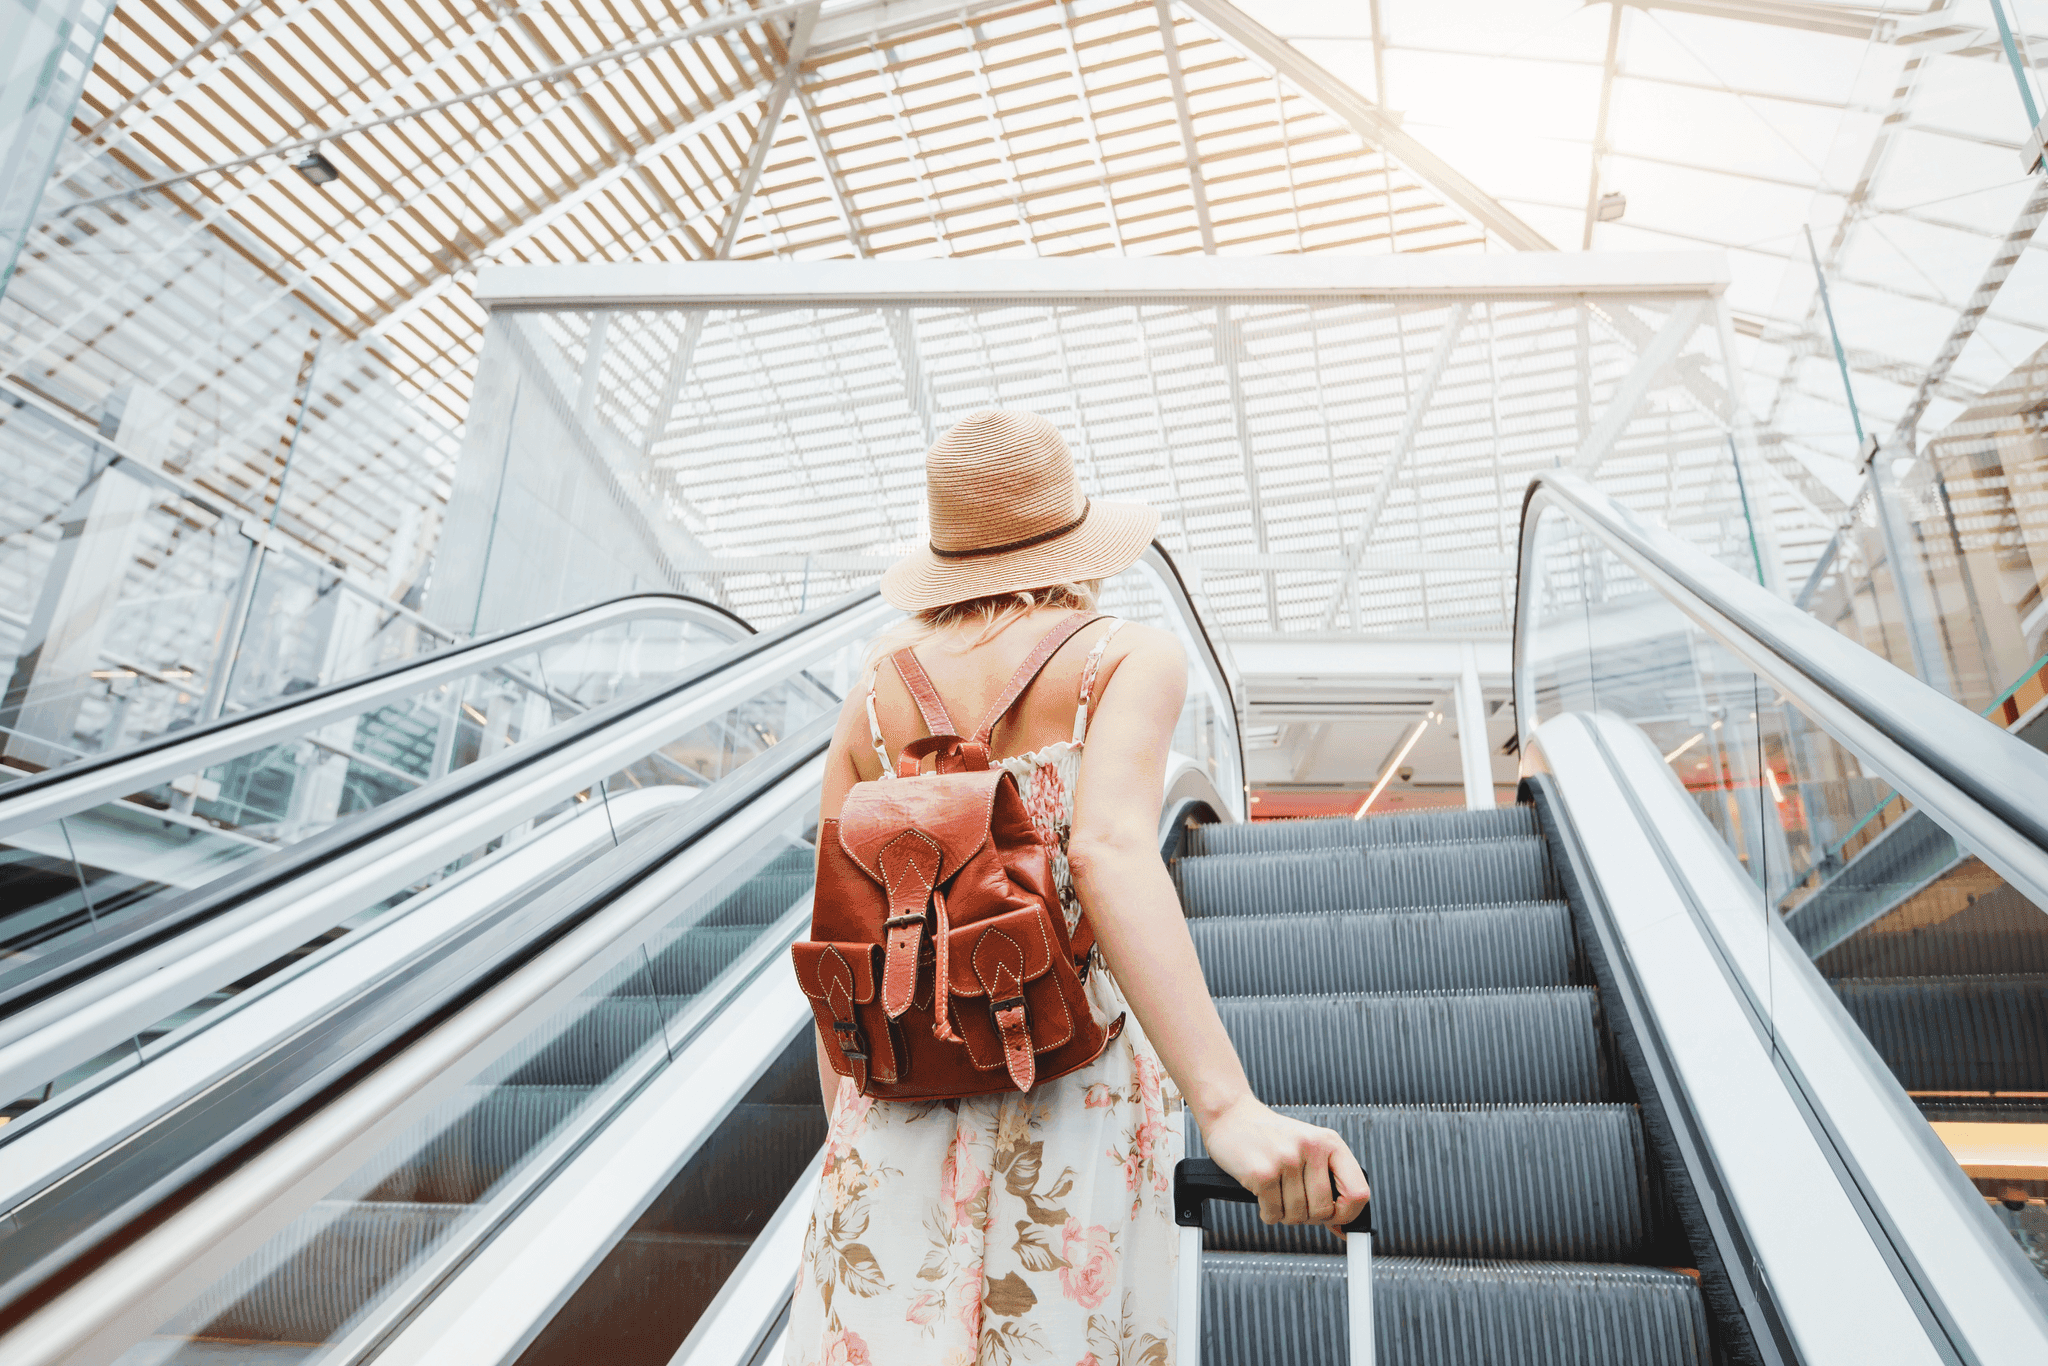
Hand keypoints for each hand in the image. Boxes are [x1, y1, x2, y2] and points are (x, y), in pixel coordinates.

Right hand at [1200, 1096, 1369, 1239]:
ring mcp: (1286, 1159)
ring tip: (1277, 1195)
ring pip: (1298, 1215)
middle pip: (1323, 1210)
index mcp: (1329, 1142)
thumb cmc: (1270, 1136)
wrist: (1231, 1115)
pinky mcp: (1262, 1172)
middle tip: (1295, 1203)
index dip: (1348, 1214)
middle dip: (1308, 1216)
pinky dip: (1268, 1214)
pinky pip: (1273, 1214)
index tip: (1336, 1218)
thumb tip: (1343, 1228)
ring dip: (1285, 1215)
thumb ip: (1328, 1183)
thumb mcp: (1308, 1148)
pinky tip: (1263, 1196)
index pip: (1359, 1193)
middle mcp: (1311, 1148)